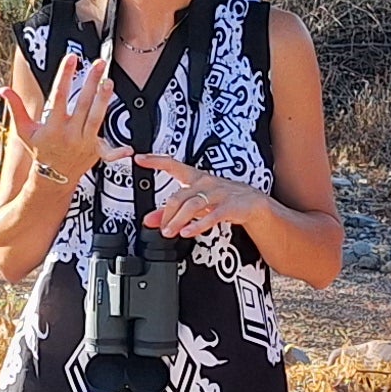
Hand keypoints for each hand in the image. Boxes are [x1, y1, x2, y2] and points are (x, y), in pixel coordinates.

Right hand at [5, 50, 108, 189]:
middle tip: (99, 63)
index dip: (65, 76)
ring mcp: (84, 143)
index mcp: (52, 127)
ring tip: (109, 82)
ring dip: (104, 100)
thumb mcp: (24, 131)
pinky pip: (108, 152)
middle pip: (82, 104)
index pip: (59, 97)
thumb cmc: (39, 151)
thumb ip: (16, 108)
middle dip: (91, 82)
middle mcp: (69, 135)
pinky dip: (118, 152)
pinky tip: (128, 148)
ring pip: (97, 119)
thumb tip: (4, 89)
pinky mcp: (95, 152)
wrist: (51, 178)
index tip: (71, 59)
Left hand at [140, 153, 272, 239]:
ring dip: (178, 220)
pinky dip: (198, 225)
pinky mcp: (228, 206)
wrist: (252, 203)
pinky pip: (211, 216)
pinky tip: (188, 232)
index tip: (139, 158)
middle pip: (179, 196)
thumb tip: (149, 220)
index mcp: (195, 177)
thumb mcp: (196, 204)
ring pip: (192, 206)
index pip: (172, 165)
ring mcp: (217, 194)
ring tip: (169, 232)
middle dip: (167, 213)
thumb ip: (171, 212)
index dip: (155, 161)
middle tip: (160, 228)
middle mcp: (205, 183)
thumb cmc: (221, 199)